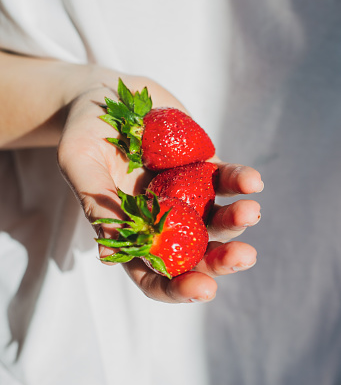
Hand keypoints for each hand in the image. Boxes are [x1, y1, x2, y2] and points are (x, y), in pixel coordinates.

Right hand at [58, 71, 262, 303]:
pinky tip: (252, 181)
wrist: (107, 94)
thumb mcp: (78, 161)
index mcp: (129, 229)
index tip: (202, 289)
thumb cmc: (84, 131)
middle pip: (194, 254)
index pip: (153, 273)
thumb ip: (95, 200)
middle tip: (243, 257)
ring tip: (251, 211)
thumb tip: (108, 254)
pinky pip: (226, 180)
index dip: (177, 288)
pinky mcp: (202, 166)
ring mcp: (185, 193)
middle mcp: (161, 218)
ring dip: (237, 220)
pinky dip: (240, 181)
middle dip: (220, 260)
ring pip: (217, 220)